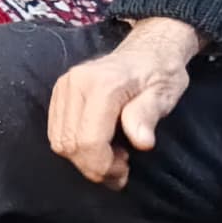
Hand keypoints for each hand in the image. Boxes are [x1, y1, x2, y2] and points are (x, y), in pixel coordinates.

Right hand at [47, 18, 201, 188]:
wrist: (147, 50)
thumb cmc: (160, 73)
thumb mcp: (164, 94)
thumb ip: (148, 115)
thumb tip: (142, 142)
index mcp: (102, 84)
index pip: (89, 140)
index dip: (103, 166)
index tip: (124, 172)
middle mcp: (75, 83)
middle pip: (70, 144)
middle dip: (93, 167)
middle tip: (120, 171)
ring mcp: (63, 86)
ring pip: (59, 141)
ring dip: (83, 160)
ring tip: (110, 158)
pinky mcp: (59, 92)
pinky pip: (56, 132)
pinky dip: (74, 148)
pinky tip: (97, 145)